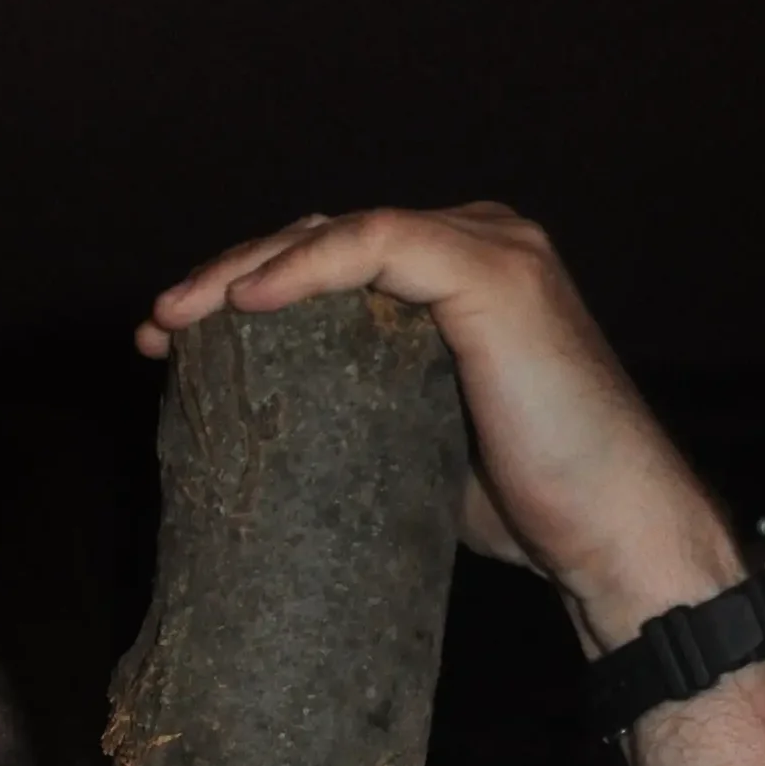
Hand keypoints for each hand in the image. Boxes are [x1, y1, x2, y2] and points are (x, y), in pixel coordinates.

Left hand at [138, 204, 739, 651]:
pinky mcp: (492, 274)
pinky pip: (379, 247)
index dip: (245, 291)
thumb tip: (278, 444)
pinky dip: (307, 269)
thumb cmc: (528, 506)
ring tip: (176, 318)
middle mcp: (475, 240)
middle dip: (229, 279)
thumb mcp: (422, 448)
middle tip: (155, 329)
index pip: (332, 262)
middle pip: (324, 238)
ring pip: (340, 232)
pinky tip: (246, 303)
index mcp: (457, 277)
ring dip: (246, 270)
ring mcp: (488, 247)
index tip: (168, 343)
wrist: (609, 533)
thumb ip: (369, 413)